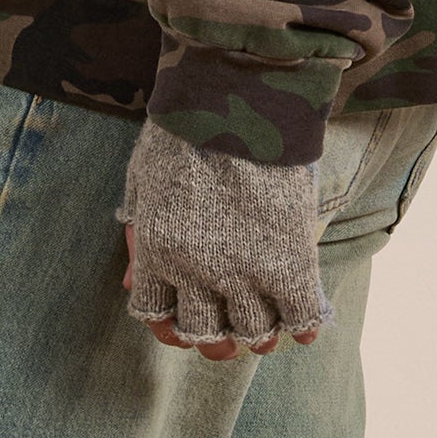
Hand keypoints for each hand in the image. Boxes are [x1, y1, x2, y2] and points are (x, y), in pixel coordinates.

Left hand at [119, 121, 329, 360]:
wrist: (238, 98)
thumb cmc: (185, 130)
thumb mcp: (143, 182)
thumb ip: (140, 234)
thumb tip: (132, 282)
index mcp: (156, 252)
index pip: (159, 315)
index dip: (173, 323)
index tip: (187, 317)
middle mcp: (197, 271)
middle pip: (206, 334)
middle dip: (218, 339)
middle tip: (231, 330)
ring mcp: (246, 269)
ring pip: (254, 330)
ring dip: (261, 333)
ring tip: (269, 324)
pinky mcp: (290, 258)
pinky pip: (300, 312)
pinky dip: (303, 326)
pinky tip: (304, 327)